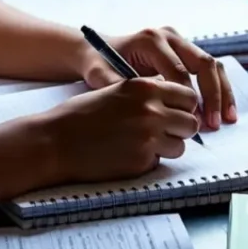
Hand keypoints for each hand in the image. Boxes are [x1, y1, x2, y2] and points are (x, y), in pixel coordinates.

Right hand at [37, 77, 200, 183]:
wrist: (56, 141)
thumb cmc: (81, 114)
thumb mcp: (116, 90)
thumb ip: (145, 93)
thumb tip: (170, 100)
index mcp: (145, 87)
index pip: (188, 95)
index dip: (184, 106)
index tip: (176, 112)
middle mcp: (152, 110)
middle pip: (191, 122)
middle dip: (181, 128)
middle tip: (164, 132)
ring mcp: (149, 137)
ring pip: (181, 145)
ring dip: (168, 146)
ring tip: (143, 144)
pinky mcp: (142, 161)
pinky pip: (160, 161)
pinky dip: (150, 160)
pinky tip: (128, 154)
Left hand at [77, 27, 236, 130]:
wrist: (97, 49)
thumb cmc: (98, 62)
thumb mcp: (98, 73)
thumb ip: (113, 86)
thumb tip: (134, 106)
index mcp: (151, 39)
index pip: (179, 70)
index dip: (187, 98)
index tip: (190, 122)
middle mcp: (170, 36)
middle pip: (202, 63)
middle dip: (212, 95)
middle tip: (212, 124)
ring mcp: (181, 42)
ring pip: (212, 65)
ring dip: (222, 93)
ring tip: (226, 120)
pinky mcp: (186, 52)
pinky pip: (210, 70)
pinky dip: (219, 90)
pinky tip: (224, 113)